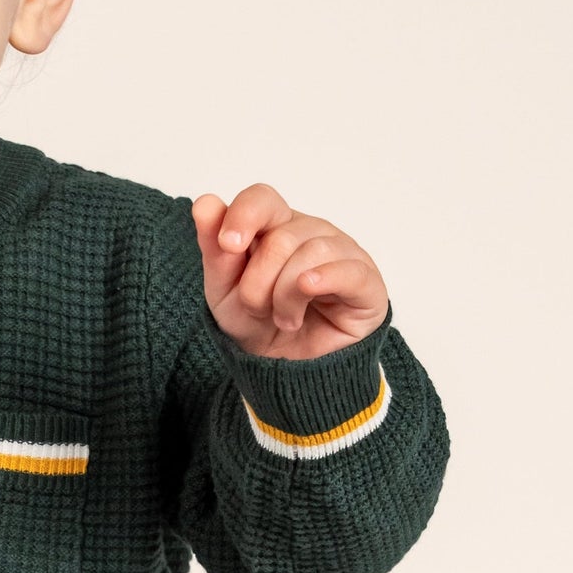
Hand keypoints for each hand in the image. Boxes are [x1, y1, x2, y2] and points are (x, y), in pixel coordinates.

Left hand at [192, 184, 388, 360]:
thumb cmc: (258, 325)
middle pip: (281, 236)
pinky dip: (325, 279)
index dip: (244, 216)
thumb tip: (205, 203)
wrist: (284, 373)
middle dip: (258, 282)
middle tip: (258, 308)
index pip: (263, 199)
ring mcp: (343, 253)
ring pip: (312, 253)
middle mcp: (312, 232)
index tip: (228, 246)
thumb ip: (215, 249)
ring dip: (285, 295)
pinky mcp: (367, 283)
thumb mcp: (224, 291)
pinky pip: (350, 270)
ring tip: (285, 319)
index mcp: (276, 226)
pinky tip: (309, 289)